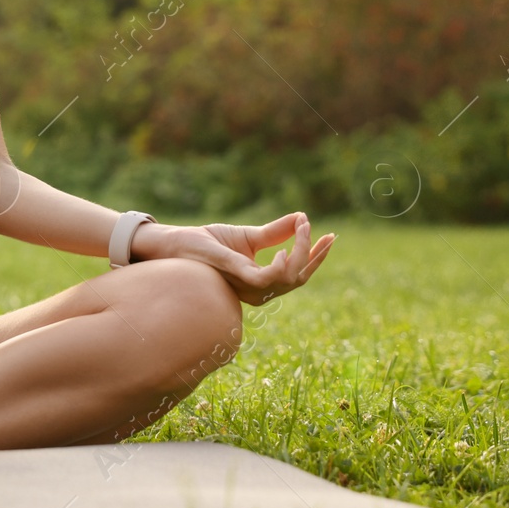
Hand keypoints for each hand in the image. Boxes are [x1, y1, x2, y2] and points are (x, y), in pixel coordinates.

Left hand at [132, 212, 334, 305]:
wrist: (177, 243)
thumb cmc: (208, 242)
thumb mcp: (249, 235)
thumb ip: (275, 232)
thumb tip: (302, 218)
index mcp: (261, 280)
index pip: (297, 273)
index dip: (316, 257)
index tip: (331, 237)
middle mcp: (257, 289)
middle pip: (299, 279)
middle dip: (316, 257)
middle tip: (329, 236)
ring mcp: (246, 286)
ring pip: (288, 279)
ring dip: (302, 254)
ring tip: (305, 229)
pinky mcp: (235, 276)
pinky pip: (265, 280)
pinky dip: (280, 268)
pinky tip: (286, 252)